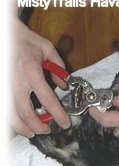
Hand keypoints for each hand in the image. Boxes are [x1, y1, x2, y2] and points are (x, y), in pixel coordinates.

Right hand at [10, 18, 70, 137]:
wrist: (4, 34)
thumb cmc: (25, 40)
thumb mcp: (48, 49)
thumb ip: (59, 68)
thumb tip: (64, 86)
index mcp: (31, 71)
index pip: (47, 99)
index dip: (58, 114)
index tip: (65, 123)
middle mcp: (16, 81)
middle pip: (26, 112)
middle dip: (38, 126)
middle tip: (47, 130)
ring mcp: (4, 86)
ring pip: (10, 114)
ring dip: (22, 127)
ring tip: (33, 132)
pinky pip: (4, 108)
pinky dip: (11, 119)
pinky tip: (18, 123)